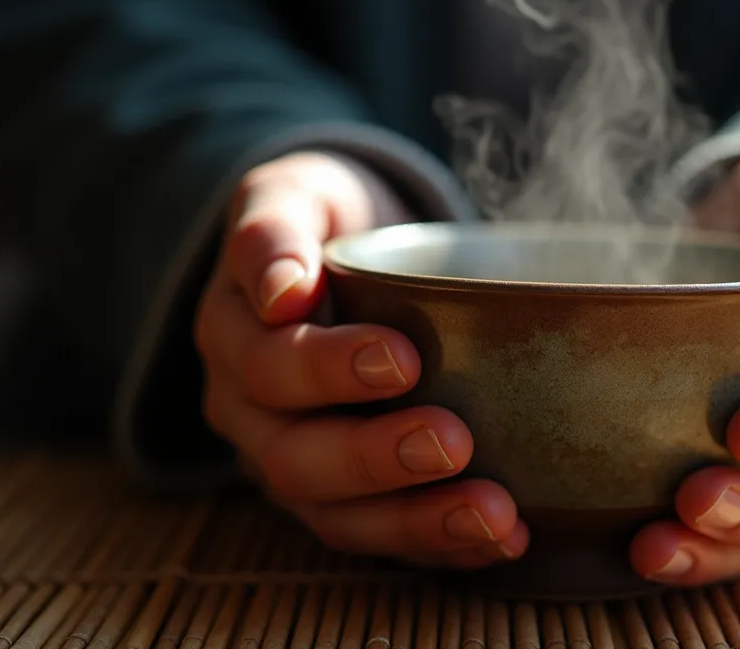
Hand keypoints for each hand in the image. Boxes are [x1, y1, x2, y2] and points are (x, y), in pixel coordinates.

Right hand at [194, 151, 527, 567]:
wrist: (345, 251)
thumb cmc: (324, 220)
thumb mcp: (294, 194)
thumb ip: (273, 227)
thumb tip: (281, 292)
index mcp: (233, 336)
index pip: (269, 365)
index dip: (329, 369)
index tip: (404, 358)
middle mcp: (252, 413)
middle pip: (295, 456)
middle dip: (375, 457)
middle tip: (453, 440)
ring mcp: (294, 463)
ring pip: (338, 516)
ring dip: (417, 522)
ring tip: (495, 516)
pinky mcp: (343, 500)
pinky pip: (384, 537)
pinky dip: (444, 545)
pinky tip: (506, 539)